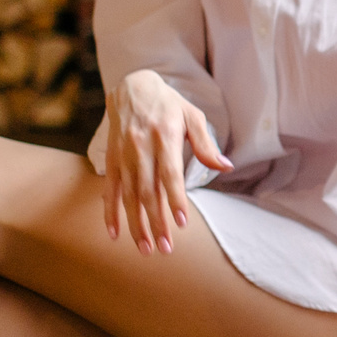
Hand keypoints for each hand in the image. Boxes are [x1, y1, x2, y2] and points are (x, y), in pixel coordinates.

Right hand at [101, 69, 230, 253]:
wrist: (131, 87)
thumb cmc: (169, 104)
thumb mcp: (192, 116)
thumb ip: (207, 144)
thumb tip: (226, 167)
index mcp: (165, 136)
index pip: (170, 173)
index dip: (175, 199)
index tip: (181, 223)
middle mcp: (142, 147)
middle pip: (149, 191)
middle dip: (156, 222)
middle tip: (165, 248)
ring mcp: (124, 154)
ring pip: (129, 195)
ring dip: (136, 224)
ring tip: (146, 249)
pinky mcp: (112, 159)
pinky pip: (110, 189)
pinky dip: (110, 212)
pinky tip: (114, 234)